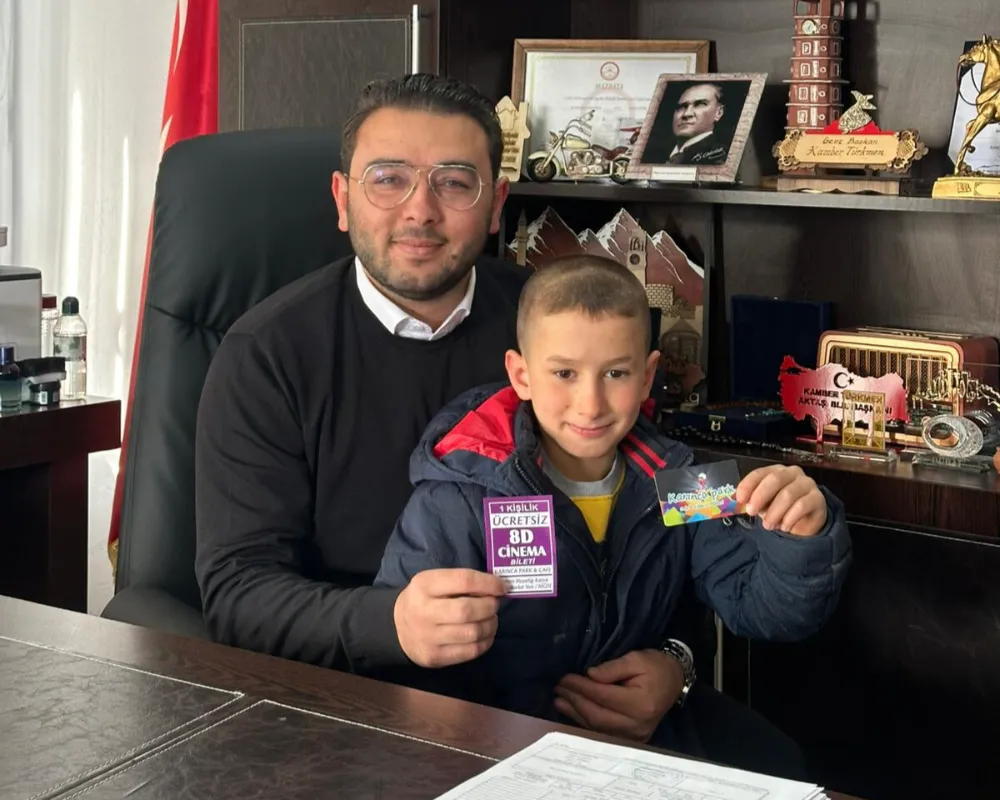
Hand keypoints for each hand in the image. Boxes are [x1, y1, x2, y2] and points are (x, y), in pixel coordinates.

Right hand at [393, 568, 507, 667]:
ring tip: (490, 618)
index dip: (488, 583)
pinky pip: (470, 651)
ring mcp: (429, 637)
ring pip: (472, 633)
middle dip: (490, 606)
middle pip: (468, 610)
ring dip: (490, 624)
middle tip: (494, 604)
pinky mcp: (435, 657)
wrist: (397, 628)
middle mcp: (424, 611)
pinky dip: (485, 641)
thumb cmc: (423, 599)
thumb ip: (461, 581)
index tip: (502, 586)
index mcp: (424, 585)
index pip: (463, 580)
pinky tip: (485, 634)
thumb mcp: (434, 581)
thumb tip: (497, 586)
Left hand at [553, 649, 683, 741]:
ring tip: (559, 700)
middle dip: (575, 701)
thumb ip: (611, 668)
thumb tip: (589, 675)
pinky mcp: (632, 739)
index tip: (565, 678)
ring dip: (576, 713)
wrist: (674, 680)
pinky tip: (573, 712)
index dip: (581, 687)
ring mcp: (635, 735)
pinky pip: (604, 732)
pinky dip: (586, 722)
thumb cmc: (655, 666)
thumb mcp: (635, 659)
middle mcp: (638, 724)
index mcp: (641, 702)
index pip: (603, 696)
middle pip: (598, 715)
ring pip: (598, 727)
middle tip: (559, 688)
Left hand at [737, 464, 827, 536]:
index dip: (748, 485)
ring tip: (768, 525)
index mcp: (776, 471)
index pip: (760, 473)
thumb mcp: (765, 505)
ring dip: (774, 512)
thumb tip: (740, 503)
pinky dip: (789, 518)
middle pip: (775, 479)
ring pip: (788, 494)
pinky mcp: (818, 498)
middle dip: (760, 496)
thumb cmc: (781, 510)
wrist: (805, 523)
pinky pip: (802, 506)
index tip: (740, 499)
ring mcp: (807, 484)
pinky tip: (784, 527)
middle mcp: (792, 473)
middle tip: (751, 512)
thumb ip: (754, 501)